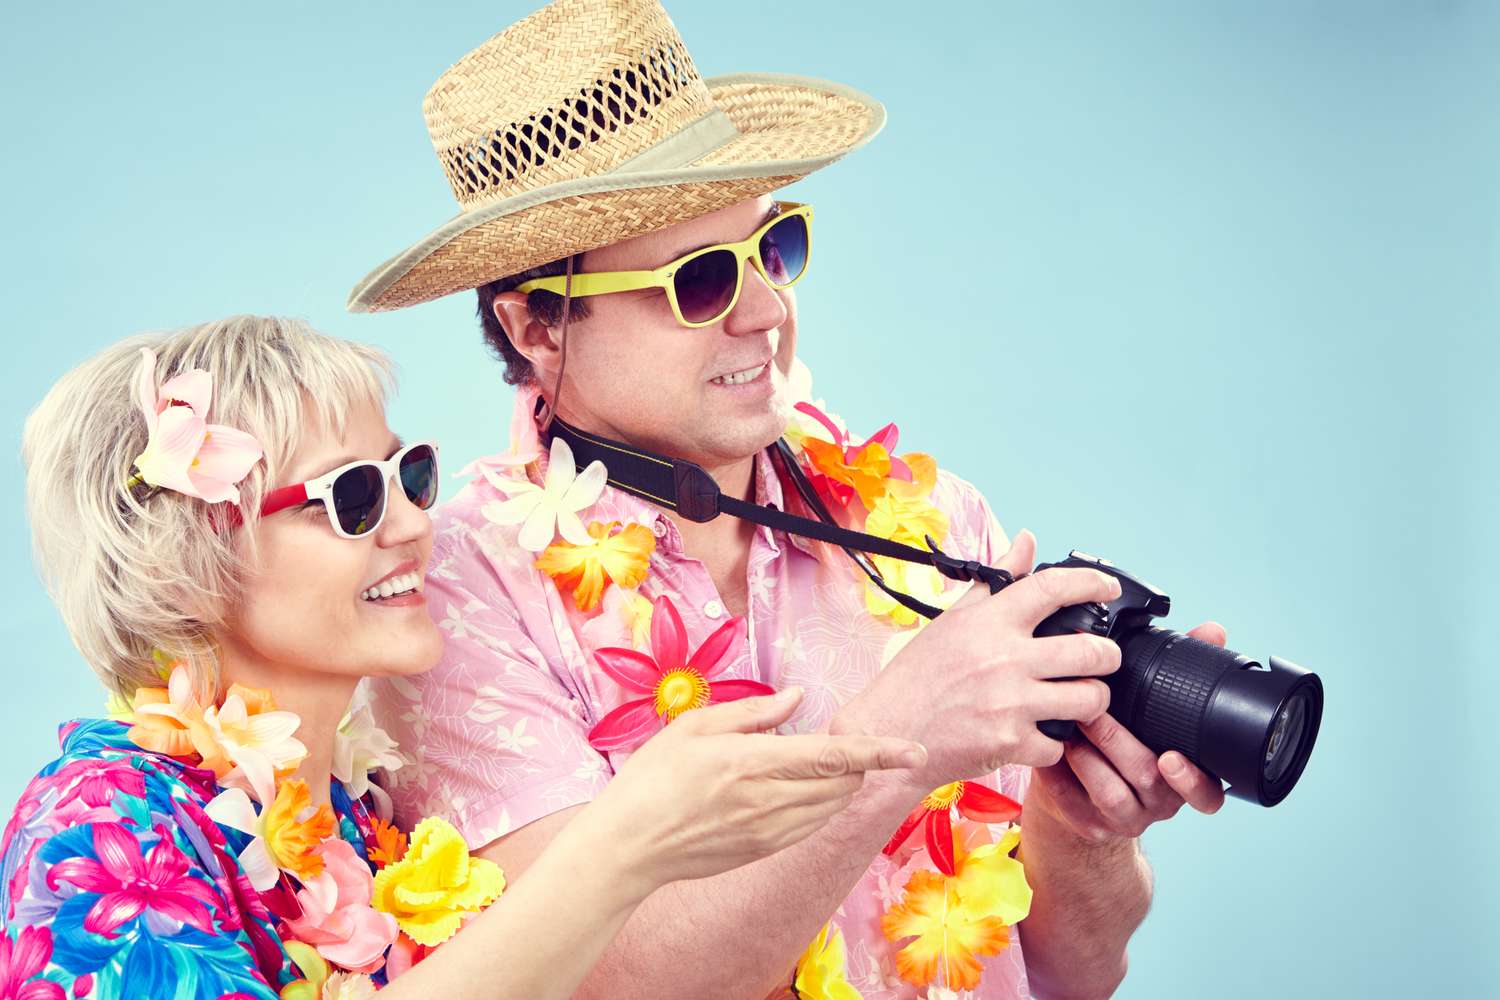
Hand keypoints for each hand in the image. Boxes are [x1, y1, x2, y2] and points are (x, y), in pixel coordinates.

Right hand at [598, 687, 927, 887]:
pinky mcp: (763, 851)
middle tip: (842, 740)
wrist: (628, 847)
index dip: (879, 751)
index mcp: (753, 763)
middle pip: (843, 784)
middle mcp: (769, 802)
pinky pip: (810, 826)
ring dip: (840, 784)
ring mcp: (769, 832)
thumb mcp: (695, 727)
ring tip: (818, 763)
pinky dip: (819, 804)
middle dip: (858, 763)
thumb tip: (797, 698)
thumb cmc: (652, 779)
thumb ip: (754, 712)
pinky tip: (797, 790)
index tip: (913, 749)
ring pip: (831, 807)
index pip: (834, 757)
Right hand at [831, 529, 1124, 788]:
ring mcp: (1009, 702)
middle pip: (1090, 650)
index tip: (1107, 587)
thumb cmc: (917, 676)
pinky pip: (1059, 745)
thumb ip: (996, 579)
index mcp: (989, 622)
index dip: (1091, 583)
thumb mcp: (953, 619)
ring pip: (1088, 699)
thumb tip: (1026, 540)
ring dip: (1092, 700)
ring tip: (1080, 699)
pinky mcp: (1009, 743)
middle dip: (1108, 655)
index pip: (1052, 588)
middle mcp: (1003, 658)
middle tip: (1103, 659)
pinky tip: (1041, 735)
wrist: (889, 732)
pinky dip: (1054, 744)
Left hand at [1025, 622, 1228, 843]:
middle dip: (1117, 740)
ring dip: (1087, 757)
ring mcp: (1124, 818)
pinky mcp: (1088, 825)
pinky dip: (1058, 776)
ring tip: (1068, 727)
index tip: (1170, 758)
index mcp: (1183, 776)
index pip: (1208, 793)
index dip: (1193, 779)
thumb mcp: (1151, 712)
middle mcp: (1159, 802)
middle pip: (1146, 776)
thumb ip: (1180, 672)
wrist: (1081, 796)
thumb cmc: (1120, 742)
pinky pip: (1073, 803)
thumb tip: (1213, 631)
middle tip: (1093, 709)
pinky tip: (1047, 751)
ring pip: (1110, 793)